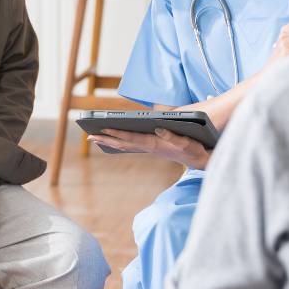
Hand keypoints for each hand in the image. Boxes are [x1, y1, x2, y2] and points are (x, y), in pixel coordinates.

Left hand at [87, 128, 211, 169]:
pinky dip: (119, 143)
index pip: (132, 138)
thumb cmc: (194, 149)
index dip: (117, 133)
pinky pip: (131, 146)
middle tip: (89, 136)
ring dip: (110, 141)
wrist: (199, 160)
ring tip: (95, 137)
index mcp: (155, 144)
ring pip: (125, 146)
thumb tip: (158, 128)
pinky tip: (113, 140)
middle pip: (123, 143)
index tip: (103, 129)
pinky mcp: (152, 148)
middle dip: (106, 139)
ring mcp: (149, 149)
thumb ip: (172, 136)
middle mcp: (149, 147)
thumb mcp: (186, 142)